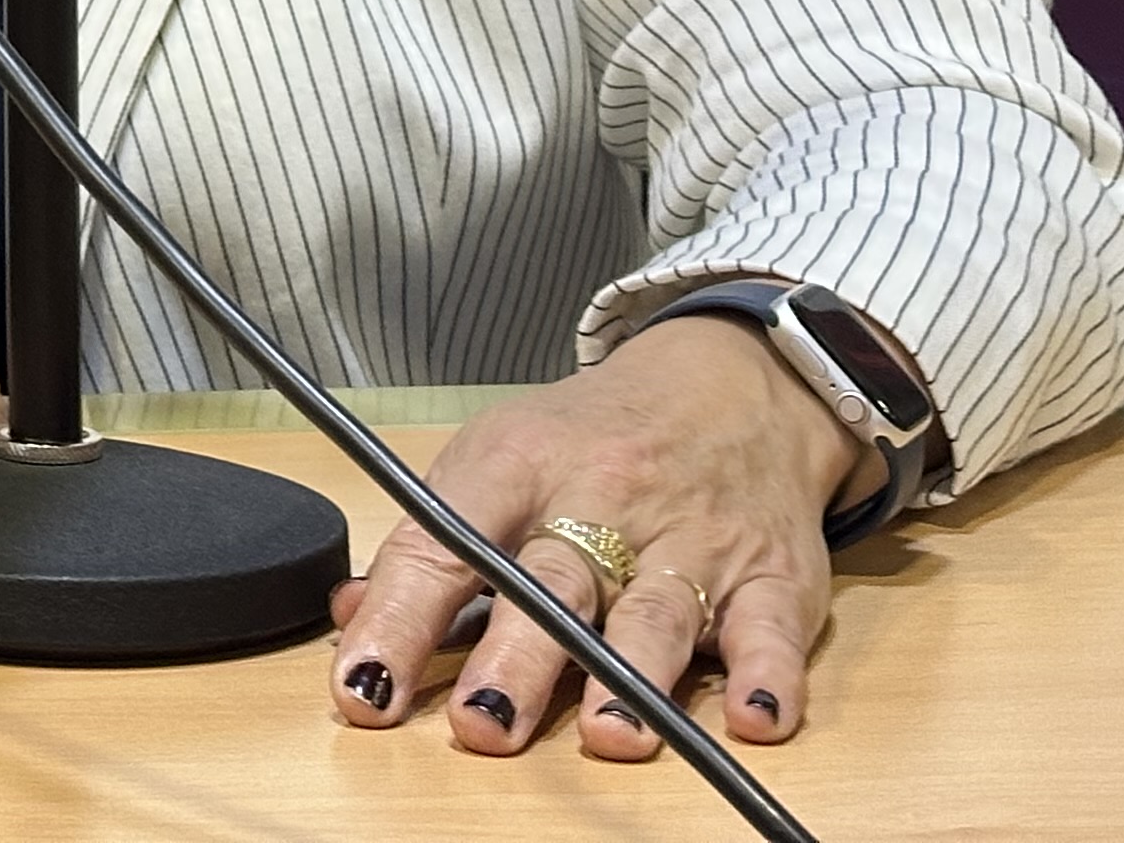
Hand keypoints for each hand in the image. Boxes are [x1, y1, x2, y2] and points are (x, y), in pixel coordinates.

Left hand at [328, 316, 861, 757]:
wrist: (728, 387)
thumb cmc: (593, 438)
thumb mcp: (497, 459)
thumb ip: (431, 544)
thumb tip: (353, 612)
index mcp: (517, 466)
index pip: (444, 542)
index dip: (400, 618)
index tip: (365, 686)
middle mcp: (603, 500)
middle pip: (553, 584)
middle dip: (516, 659)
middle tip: (483, 724)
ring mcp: (691, 540)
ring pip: (654, 613)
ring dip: (630, 678)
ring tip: (608, 736)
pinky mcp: (771, 576)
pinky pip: (770, 628)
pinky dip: (767, 677)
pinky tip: (753, 720)